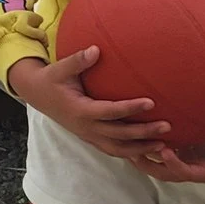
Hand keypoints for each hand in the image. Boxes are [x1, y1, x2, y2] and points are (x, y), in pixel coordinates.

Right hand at [6, 50, 170, 160]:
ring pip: (118, 149)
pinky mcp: (91, 138)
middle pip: (119, 135)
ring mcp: (88, 135)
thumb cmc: (52, 79)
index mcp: (80, 110)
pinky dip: (130, 153)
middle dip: (143, 132)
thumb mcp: (60, 69)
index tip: (151, 102)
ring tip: (164, 144)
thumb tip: (95, 49)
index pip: (109, 112)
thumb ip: (78, 60)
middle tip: (167, 126)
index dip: (130, 108)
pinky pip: (113, 150)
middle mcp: (86, 127)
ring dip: (140, 148)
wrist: (37, 95)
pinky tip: (147, 150)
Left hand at [130, 119, 204, 183]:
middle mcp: (194, 170)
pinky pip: (166, 154)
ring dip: (146, 158)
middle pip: (166, 173)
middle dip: (149, 165)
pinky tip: (140, 136)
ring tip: (127, 145)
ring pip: (162, 166)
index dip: (173, 163)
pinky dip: (153, 148)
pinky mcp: (187, 154)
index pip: (185, 172)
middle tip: (132, 152)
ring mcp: (189, 163)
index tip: (163, 150)